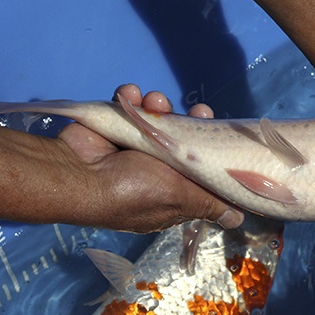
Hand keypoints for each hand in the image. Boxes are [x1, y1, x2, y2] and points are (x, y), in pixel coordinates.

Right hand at [57, 84, 242, 232]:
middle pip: (183, 137)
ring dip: (158, 106)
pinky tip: (129, 94)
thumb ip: (209, 202)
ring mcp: (136, 148)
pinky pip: (129, 107)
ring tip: (153, 101)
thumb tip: (237, 219)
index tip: (218, 130)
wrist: (77, 174)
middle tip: (197, 110)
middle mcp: (158, 169)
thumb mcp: (179, 198)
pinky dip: (129, 98)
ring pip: (159, 119)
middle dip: (190, 120)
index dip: (211, 148)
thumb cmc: (133, 191)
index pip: (201, 166)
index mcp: (175, 189)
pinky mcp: (116, 128)